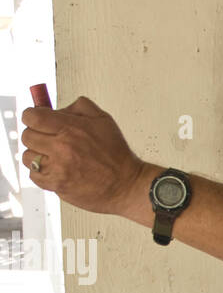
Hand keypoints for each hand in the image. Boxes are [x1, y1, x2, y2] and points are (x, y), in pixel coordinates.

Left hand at [21, 97, 148, 215]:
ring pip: (27, 156)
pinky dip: (40, 172)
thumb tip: (56, 108)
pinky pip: (34, 175)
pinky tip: (54, 169)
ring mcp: (57, 168)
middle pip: (27, 136)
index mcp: (70, 129)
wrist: (126, 184)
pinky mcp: (57, 185)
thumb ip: (79, 107)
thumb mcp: (103, 120)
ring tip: (51, 156)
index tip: (36, 119)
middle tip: (46, 138)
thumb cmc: (116, 155)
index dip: (32, 116)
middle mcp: (61, 148)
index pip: (32, 117)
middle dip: (35, 134)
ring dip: (37, 154)